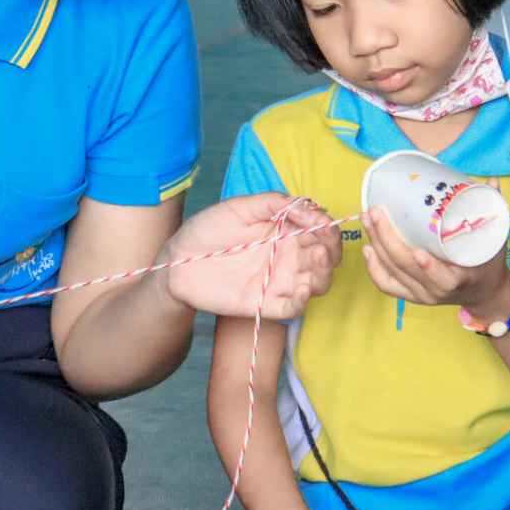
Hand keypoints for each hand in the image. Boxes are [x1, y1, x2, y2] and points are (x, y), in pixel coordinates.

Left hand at [164, 194, 339, 319]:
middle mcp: (288, 256)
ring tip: (318, 259)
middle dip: (332, 250)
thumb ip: (274, 202)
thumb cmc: (207, 230)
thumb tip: (309, 206)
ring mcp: (278, 281)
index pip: (320, 231)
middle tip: (324, 244)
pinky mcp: (265, 303)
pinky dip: (302, 301)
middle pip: (326, 258)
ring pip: (317, 283)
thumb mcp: (240, 207)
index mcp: (285, 231)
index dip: (327, 227)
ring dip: (324, 273)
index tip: (322, 222)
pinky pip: (292, 308)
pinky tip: (302, 289)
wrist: (178, 261)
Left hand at [362, 205, 509, 310]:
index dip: (429, 268)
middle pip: (405, 267)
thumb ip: (493, 211)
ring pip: (392, 272)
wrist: (484, 292)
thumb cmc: (488, 262)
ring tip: (368, 219)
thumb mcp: (495, 240)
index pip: (442, 279)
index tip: (419, 252)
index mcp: (460, 279)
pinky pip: (387, 284)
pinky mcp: (411, 295)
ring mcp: (422, 295)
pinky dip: (374, 267)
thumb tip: (491, 182)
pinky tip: (367, 248)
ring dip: (376, 244)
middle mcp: (437, 291)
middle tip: (376, 211)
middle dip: (386, 238)